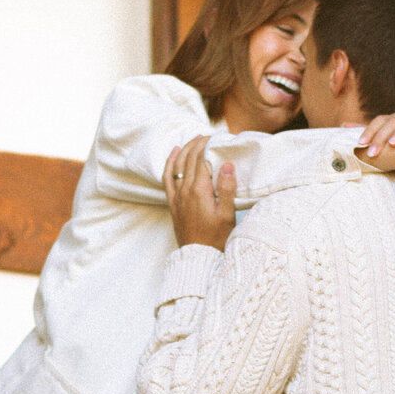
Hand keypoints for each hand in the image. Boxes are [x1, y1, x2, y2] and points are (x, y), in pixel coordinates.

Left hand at [163, 136, 235, 251]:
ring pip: (177, 165)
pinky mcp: (173, 203)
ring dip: (184, 150)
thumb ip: (227, 189)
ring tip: (193, 140)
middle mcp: (185, 191)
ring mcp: (177, 197)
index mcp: (200, 191)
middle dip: (197, 144)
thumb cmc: (216, 239)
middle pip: (189, 159)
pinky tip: (174, 154)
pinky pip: (167, 178)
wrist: (199, 257)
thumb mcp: (227, 215)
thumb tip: (227, 165)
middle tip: (208, 136)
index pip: (201, 159)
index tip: (216, 137)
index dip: (207, 145)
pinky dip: (169, 163)